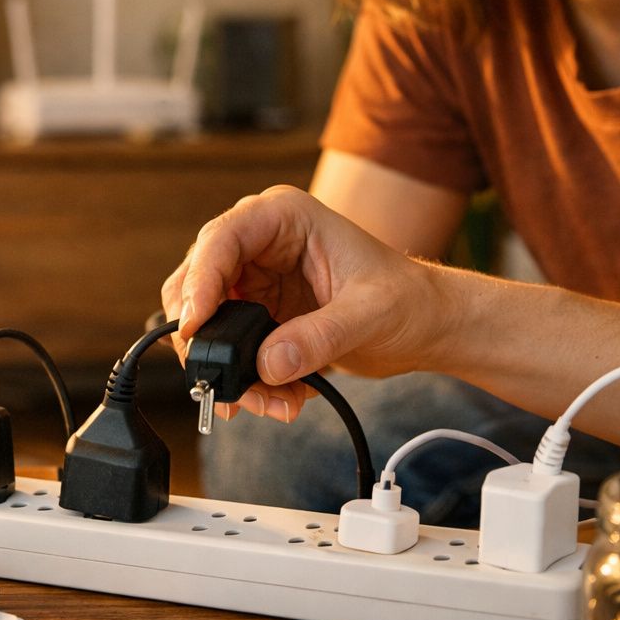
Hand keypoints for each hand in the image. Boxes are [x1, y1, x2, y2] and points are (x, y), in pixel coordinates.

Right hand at [161, 185, 444, 422]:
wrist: (425, 324)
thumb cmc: (408, 300)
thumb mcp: (370, 315)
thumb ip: (319, 338)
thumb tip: (267, 364)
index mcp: (284, 217)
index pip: (221, 239)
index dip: (200, 282)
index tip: (194, 328)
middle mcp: (260, 242)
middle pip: (197, 280)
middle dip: (205, 336)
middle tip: (218, 380)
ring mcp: (255, 278)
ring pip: (207, 322)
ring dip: (227, 368)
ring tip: (269, 402)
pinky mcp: (258, 313)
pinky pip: (229, 348)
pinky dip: (245, 380)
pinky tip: (279, 400)